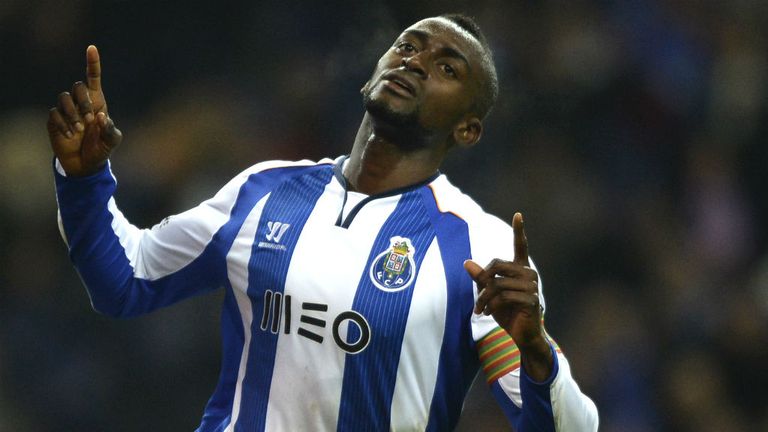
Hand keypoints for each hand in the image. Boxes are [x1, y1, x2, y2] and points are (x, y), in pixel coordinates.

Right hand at [47, 45, 121, 176]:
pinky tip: (70, 136)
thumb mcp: (112, 141)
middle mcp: (81, 103)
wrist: (85, 164)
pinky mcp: (55, 120)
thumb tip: (101, 116)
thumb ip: (110, 130)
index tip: (92, 48)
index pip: (93, 78)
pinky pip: (55, 114)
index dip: (92, 63)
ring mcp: (67, 111)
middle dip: (83, 102)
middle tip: (90, 120)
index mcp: (97, 102)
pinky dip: (63, 125)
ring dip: (72, 114)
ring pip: (63, 98)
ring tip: (79, 129)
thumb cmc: (101, 149)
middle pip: (77, 87)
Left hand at [464, 212, 552, 379]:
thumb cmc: (508, 313)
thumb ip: (481, 278)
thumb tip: (466, 262)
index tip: (518, 214)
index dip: (519, 230)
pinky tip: (489, 314)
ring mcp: (532, 285)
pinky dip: (491, 306)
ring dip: (484, 298)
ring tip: (480, 310)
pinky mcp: (531, 299)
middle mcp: (528, 273)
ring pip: (497, 283)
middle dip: (482, 281)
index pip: (520, 246)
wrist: (523, 335)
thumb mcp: (490, 294)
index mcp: (520, 269)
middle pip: (497, 265)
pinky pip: (503, 296)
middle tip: (477, 299)